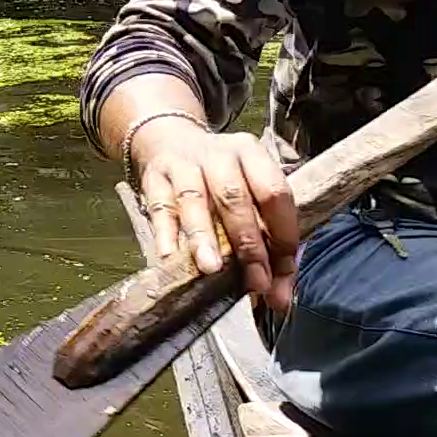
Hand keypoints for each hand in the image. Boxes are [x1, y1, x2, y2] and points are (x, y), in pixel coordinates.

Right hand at [133, 120, 298, 311]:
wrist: (169, 140)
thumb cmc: (221, 179)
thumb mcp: (250, 193)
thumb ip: (269, 241)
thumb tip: (280, 296)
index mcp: (252, 154)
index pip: (274, 194)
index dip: (282, 235)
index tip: (281, 275)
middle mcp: (219, 155)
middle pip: (234, 197)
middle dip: (247, 243)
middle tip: (255, 281)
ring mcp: (183, 165)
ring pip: (193, 199)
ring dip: (204, 236)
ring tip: (211, 268)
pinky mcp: (154, 178)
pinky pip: (160, 208)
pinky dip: (165, 234)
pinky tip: (170, 257)